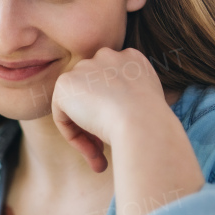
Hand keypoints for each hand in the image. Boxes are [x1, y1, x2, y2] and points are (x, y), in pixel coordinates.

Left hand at [51, 46, 167, 172]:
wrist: (142, 122)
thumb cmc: (152, 123)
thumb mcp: (146, 105)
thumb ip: (128, 102)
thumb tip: (112, 117)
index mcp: (132, 59)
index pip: (112, 84)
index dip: (113, 112)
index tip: (120, 133)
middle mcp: (108, 56)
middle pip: (92, 93)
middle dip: (95, 121)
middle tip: (106, 150)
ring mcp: (85, 67)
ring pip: (77, 106)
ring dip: (85, 133)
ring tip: (100, 158)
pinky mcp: (65, 83)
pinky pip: (62, 116)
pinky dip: (73, 136)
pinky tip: (93, 151)